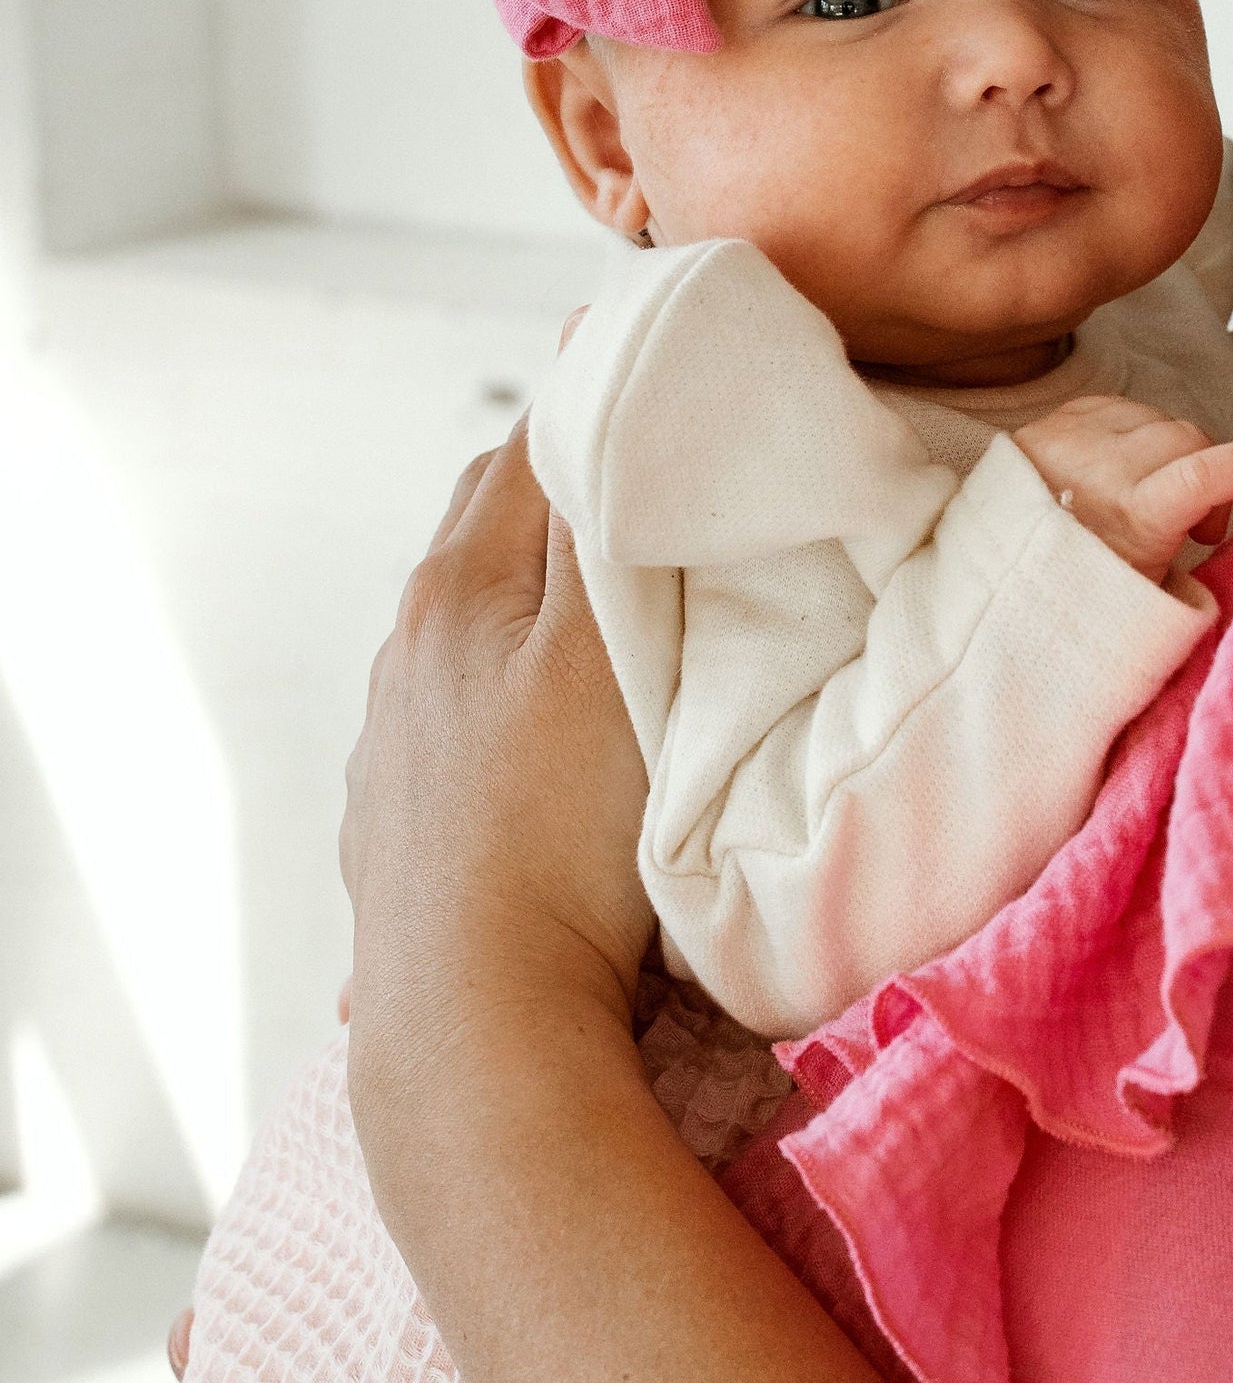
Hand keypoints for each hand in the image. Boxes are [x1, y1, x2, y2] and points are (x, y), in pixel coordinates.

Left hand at [340, 417, 651, 1184]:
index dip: (611, 411)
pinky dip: (513, 701)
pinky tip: (552, 746)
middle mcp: (405, 654)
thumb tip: (589, 353)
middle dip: (573, 498)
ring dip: (540, 609)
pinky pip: (460, 724)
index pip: (534, 446)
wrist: (477, 1029)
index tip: (687, 407)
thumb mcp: (607, 653)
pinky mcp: (399, 827)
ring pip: (475, 630)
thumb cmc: (562, 835)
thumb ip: (606, 513)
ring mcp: (394, 745)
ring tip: (623, 629)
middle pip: (491, 528)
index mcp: (454, 588)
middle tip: (670, 502)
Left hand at [1014, 394, 1232, 580]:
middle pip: (1188, 436)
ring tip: (1149, 493)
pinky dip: (1132, 432)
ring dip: (1167, 449)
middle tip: (1195, 520)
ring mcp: (1072, 437)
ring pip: (1156, 417)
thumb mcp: (1147, 589)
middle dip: (1207, 468)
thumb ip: (1192, 555)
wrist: (996, 576)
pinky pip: (1118, 406)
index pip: (1206, 472)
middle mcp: (1102, 468)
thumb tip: (1231, 521)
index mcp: (1134, 518)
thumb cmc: (1081, 592)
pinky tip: (1121, 467)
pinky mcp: (1053, 420)